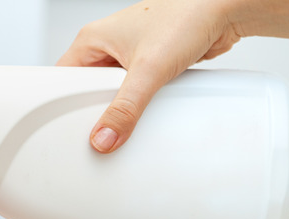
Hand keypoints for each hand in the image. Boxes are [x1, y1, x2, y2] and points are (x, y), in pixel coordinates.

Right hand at [57, 0, 241, 152]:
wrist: (226, 10)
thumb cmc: (187, 16)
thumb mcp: (149, 70)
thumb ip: (125, 109)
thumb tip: (105, 136)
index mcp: (93, 38)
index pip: (62, 78)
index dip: (63, 105)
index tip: (71, 126)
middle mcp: (107, 45)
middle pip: (86, 89)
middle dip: (95, 109)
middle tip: (102, 126)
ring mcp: (128, 54)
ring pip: (111, 92)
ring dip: (120, 106)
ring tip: (125, 116)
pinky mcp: (148, 64)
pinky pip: (133, 91)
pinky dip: (138, 103)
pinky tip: (144, 109)